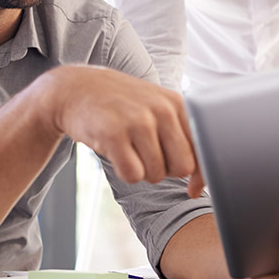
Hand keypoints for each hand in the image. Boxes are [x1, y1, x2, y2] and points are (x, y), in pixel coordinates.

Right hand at [27, 65, 203, 196]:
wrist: (75, 89)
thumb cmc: (121, 105)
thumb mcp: (156, 108)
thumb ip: (181, 138)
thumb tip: (199, 186)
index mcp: (177, 104)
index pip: (203, 149)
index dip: (200, 175)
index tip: (193, 189)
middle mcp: (161, 110)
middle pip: (182, 167)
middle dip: (167, 171)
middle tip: (148, 157)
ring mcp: (137, 121)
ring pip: (157, 174)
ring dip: (143, 171)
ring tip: (129, 149)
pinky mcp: (113, 134)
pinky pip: (133, 175)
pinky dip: (125, 173)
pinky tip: (117, 153)